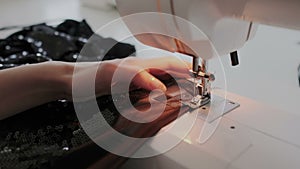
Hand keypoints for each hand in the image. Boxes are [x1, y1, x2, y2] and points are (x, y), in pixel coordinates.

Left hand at [71, 56, 190, 100]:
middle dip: (184, 78)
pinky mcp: (128, 89)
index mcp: (138, 65)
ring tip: (186, 94)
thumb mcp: (113, 76)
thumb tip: (161, 88)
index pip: (169, 64)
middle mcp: (139, 71)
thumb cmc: (87, 78)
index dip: (186, 69)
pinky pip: (150, 90)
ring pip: (161, 81)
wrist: (70, 83)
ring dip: (174, 87)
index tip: (200, 78)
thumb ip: (138, 77)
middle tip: (197, 88)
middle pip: (168, 72)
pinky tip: (161, 101)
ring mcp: (134, 80)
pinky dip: (161, 95)